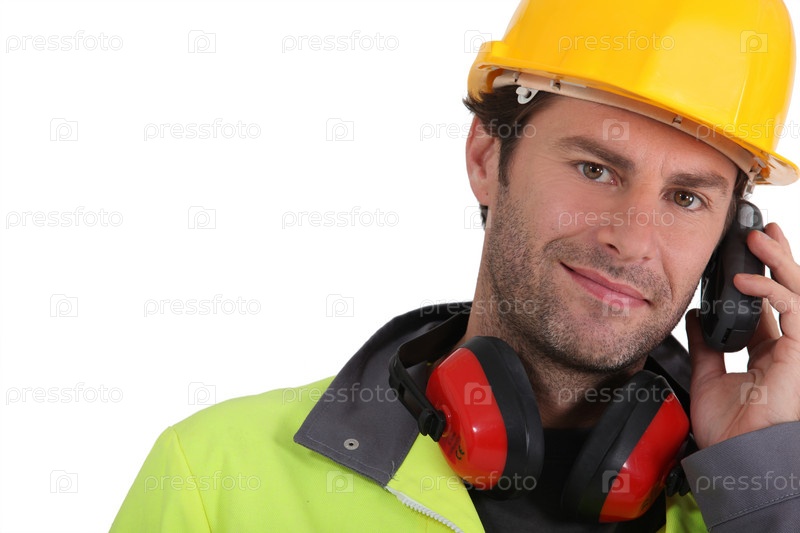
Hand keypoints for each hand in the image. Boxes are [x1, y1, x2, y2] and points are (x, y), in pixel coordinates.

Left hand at [686, 222, 799, 448]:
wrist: (735, 455)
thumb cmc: (728, 427)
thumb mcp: (709, 375)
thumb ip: (706, 345)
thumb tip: (696, 316)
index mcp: (766, 352)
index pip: (767, 306)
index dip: (757, 278)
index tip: (741, 256)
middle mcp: (785, 347)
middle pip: (788, 292)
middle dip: (777, 259)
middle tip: (761, 233)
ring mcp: (795, 348)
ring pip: (796, 293)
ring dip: (778, 263)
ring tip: (758, 239)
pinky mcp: (799, 352)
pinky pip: (793, 310)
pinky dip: (770, 291)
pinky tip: (745, 282)